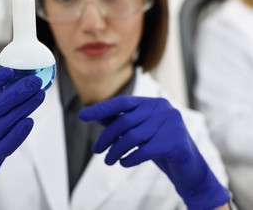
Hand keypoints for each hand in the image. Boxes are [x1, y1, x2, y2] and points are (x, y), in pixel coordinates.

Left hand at [79, 95, 229, 208]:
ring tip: (108, 160)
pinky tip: (124, 163)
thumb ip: (120, 121)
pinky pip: (145, 150)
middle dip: (106, 137)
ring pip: (133, 136)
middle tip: (97, 150)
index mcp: (153, 103)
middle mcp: (163, 109)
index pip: (122, 102)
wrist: (188, 168)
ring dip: (116, 150)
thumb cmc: (159, 146)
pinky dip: (130, 157)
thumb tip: (95, 114)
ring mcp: (172, 124)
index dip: (101, 108)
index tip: (82, 116)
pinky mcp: (176, 142)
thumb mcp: (138, 132)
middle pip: (125, 121)